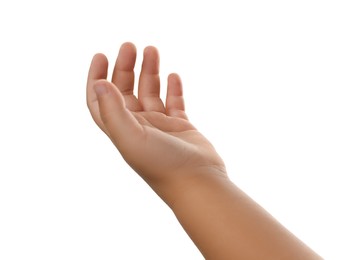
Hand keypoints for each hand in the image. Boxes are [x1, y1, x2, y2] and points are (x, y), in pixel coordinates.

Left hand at [86, 42, 225, 200]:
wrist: (198, 182)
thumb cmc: (163, 165)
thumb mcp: (131, 138)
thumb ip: (113, 111)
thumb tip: (99, 83)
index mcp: (122, 129)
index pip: (101, 100)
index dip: (97, 78)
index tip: (101, 55)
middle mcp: (138, 126)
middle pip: (126, 91)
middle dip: (126, 67)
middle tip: (131, 45)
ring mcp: (161, 126)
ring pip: (151, 92)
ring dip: (149, 71)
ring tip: (151, 50)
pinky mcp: (181, 126)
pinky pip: (174, 102)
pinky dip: (173, 88)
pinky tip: (173, 76)